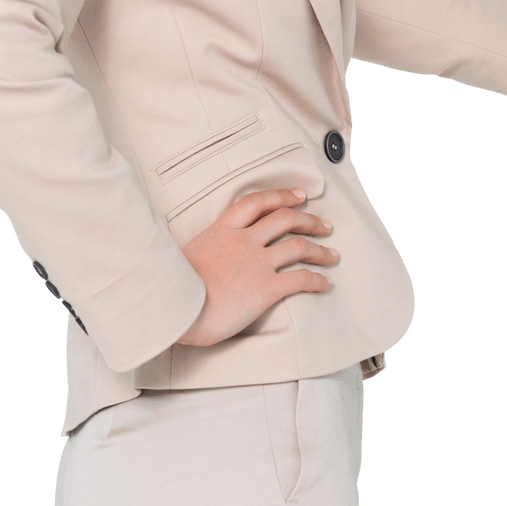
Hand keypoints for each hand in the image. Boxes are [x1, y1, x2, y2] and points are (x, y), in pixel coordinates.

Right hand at [176, 188, 336, 346]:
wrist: (173, 310)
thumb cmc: (173, 287)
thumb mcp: (187, 253)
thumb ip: (208, 246)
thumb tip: (210, 249)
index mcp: (223, 228)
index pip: (258, 201)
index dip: (282, 195)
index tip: (299, 195)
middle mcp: (244, 240)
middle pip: (286, 219)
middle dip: (310, 220)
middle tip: (325, 225)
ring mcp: (256, 262)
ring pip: (298, 246)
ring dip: (321, 250)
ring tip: (333, 255)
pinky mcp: (265, 288)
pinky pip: (300, 279)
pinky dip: (317, 280)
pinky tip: (325, 283)